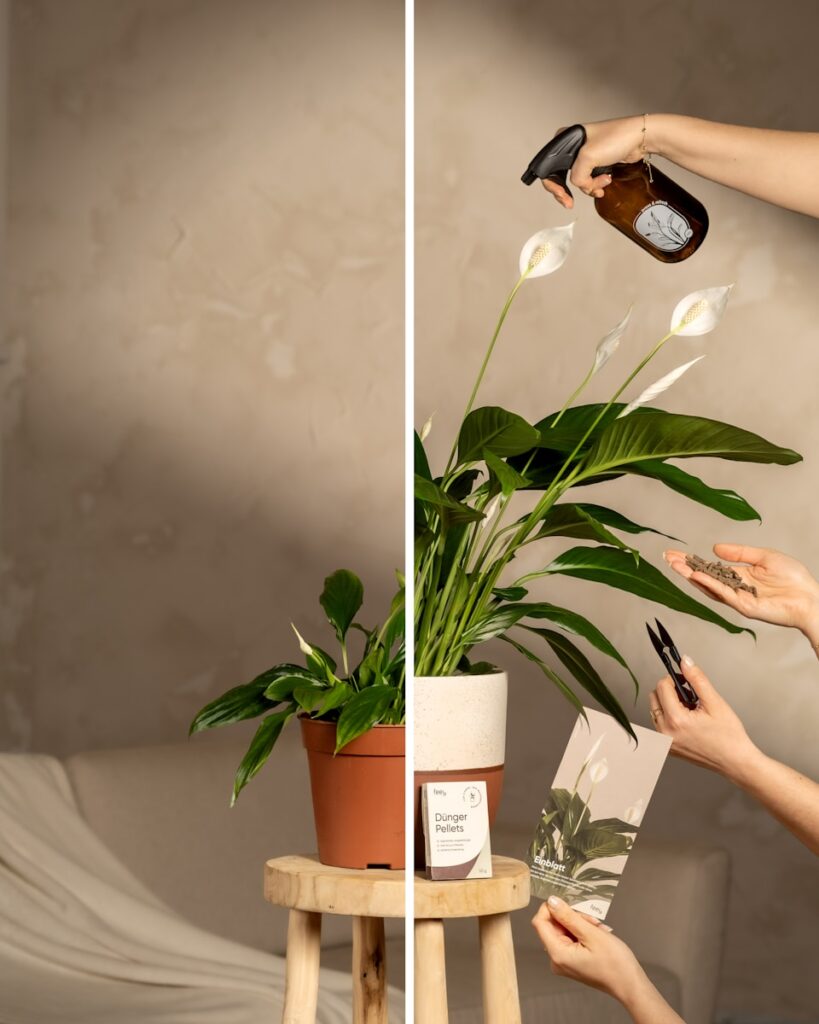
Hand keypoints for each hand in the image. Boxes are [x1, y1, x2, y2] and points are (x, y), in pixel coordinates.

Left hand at [532, 896, 645, 1003]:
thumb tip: (551, 902)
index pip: (540, 922)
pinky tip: (598, 934)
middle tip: (592, 920)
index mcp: (558, 954)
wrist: (630, 985)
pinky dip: (583, 932)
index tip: (567, 903)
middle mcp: (556, 960)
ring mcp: (564, 962)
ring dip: (581, 924)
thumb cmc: (615, 963)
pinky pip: (571, 939)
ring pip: (564, 930)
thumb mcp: (591, 934)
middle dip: (572, 917)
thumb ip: (568, 916)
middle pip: (553, 926)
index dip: (550, 909)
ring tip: (598, 928)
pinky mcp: (572, 961)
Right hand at [541, 116, 644, 208]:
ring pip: (578, 181)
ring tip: (603, 181)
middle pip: (562, 177)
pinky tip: (605, 181)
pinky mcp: (596, 162)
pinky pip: (589, 180)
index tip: (563, 197)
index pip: (549, 168)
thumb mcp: (588, 157)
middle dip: (571, 190)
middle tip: (570, 202)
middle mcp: (572, 147)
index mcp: (565, 140)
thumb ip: (577, 176)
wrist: (639, 139)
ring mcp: (584, 156)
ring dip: (590, 186)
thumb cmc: (616, 137)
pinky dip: (596, 185)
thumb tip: (579, 186)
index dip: (553, 186)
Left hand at [649, 657, 759, 781]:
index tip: (686, 680)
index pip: (662, 686)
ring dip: (669, 704)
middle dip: (670, 691)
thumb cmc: (729, 737)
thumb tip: (685, 662)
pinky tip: (688, 721)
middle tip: (691, 697)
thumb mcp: (715, 702)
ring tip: (691, 711)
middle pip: (655, 697)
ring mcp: (665, 742)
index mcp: (675, 720)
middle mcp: (665, 732)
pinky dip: (669, 717)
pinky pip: (659, 724)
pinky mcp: (668, 747)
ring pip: (655, 710)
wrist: (735, 761)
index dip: (674, 679)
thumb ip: (697, 679)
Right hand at [664, 544, 818, 639]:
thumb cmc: (794, 579)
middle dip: (684, 567)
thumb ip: (740, 552)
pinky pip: (722, 593)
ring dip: (690, 575)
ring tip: (675, 565)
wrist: (810, 598)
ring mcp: (737, 598)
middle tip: (667, 557)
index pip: (709, 567)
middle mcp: (734, 588)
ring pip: (708, 586)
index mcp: (739, 576)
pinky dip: (708, 584)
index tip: (674, 553)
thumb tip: (716, 548)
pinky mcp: (743, 606)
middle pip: (703, 577)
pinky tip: (696, 575)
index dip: (692, 560)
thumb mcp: (764, 556)